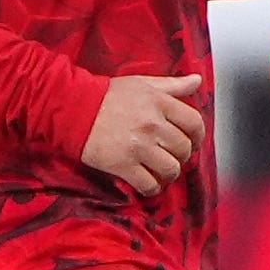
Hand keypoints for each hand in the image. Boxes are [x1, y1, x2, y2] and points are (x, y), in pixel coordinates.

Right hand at [81, 71, 206, 194]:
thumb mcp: (141, 84)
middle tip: (173, 156)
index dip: (198, 135)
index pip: (194, 123)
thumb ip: (171, 85)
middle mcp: (152, 125)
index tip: (193, 140)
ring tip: (162, 170)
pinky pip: (148, 184)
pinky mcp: (121, 164)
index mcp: (159, 103)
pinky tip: (148, 183)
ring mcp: (138, 146)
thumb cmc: (106, 95)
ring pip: (171, 168)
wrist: (70, 108)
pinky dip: (152, 188)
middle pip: (184, 148)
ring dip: (169, 173)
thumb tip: (197, 81)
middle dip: (182, 155)